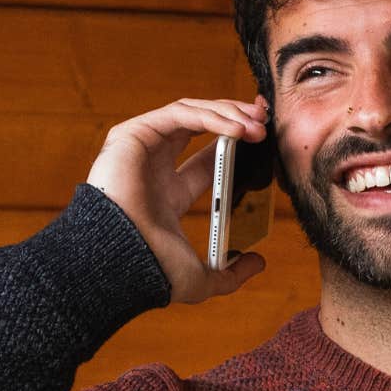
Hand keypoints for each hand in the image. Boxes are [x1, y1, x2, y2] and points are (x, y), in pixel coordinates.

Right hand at [86, 97, 270, 303]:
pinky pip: (178, 114)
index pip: (208, 160)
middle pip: (200, 127)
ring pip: (191, 114)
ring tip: (257, 124)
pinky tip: (237, 129)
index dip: (237, 146)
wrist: (124, 262)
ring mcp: (142, 149)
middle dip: (236, 118)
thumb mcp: (203, 277)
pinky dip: (210, 116)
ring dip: (228, 113)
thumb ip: (231, 274)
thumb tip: (258, 263)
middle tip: (266, 120)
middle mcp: (154, 168)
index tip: (265, 141)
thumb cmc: (152, 270)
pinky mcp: (131, 135)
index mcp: (169, 194)